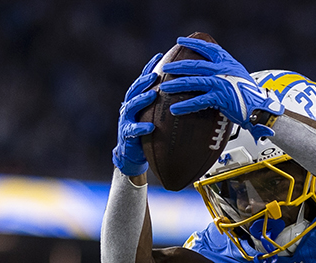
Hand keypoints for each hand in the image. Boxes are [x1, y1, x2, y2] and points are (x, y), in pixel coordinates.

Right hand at [112, 54, 162, 175]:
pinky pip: (133, 130)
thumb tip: (188, 88)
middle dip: (145, 81)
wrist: (133, 154)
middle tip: (156, 75)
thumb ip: (166, 101)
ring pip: (132, 106)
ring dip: (142, 99)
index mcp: (137, 98)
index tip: (160, 55)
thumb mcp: (157, 114)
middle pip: (135, 89)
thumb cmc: (148, 131)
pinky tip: (150, 127)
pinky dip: (141, 128)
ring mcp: (126, 119)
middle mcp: (129, 106)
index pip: (143, 79)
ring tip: (153, 95)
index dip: (150, 66)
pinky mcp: (126, 134)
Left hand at [159, 36, 281, 136]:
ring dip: (176, 84)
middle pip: (195, 64)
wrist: (262, 109)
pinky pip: (198, 101)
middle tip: (165, 68)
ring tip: (163, 88)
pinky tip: (175, 109)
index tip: (180, 40)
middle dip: (178, 66)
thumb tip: (213, 71)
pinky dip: (185, 105)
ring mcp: (221, 83)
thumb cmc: (251, 96)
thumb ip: (227, 72)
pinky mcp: (220, 98)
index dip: (194, 44)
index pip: (209, 48)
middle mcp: (223, 70)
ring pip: (193, 81)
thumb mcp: (239, 77)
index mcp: (228, 63)